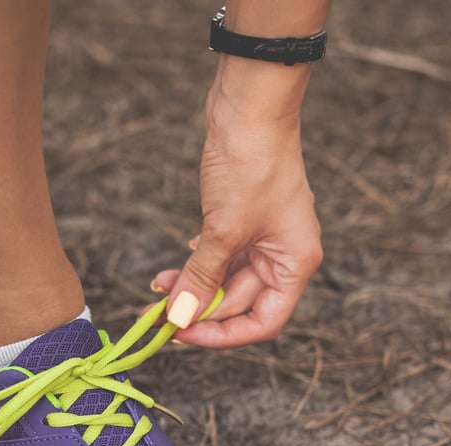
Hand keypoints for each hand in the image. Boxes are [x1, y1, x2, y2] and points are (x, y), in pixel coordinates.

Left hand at [154, 64, 322, 347]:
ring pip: (225, 280)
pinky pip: (220, 257)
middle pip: (240, 303)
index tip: (183, 335)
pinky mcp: (243, 219)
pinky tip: (175, 267)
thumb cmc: (250, 165)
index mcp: (295, 263)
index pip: (263, 322)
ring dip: (192, 287)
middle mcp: (285, 255)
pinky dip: (197, 264)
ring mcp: (264, 237)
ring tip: (156, 289)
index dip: (223, 335)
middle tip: (155, 315)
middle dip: (197, 309)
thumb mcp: (223, 231)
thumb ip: (202, 279)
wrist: (249, 105)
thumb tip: (180, 320)